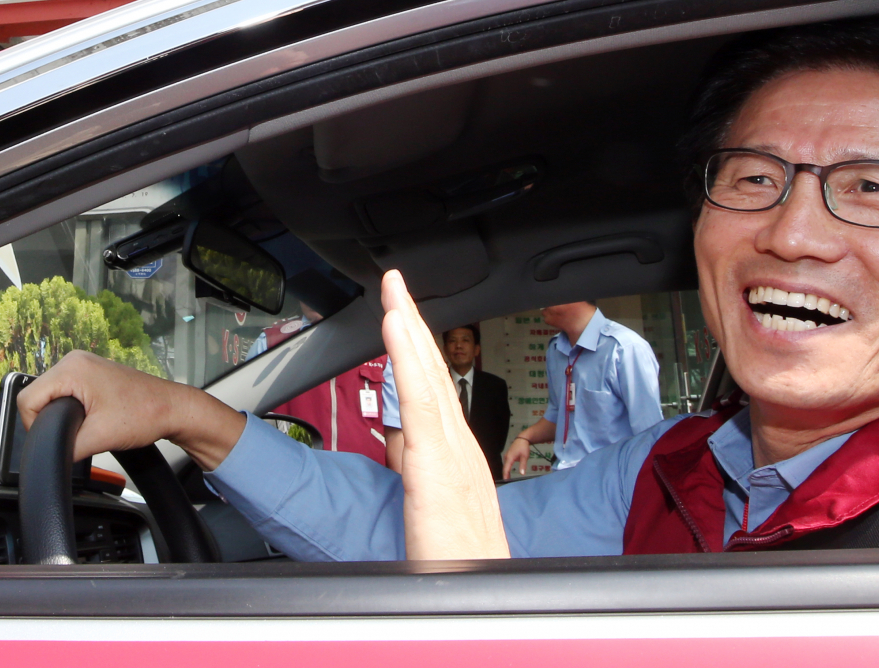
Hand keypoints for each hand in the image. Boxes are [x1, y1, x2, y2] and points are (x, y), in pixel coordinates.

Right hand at [18, 350, 245, 469]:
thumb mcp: (97, 437)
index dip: (34, 426)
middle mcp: (75, 360)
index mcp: (72, 368)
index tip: (55, 438)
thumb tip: (45, 457)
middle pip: (37, 396)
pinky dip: (71, 409)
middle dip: (49, 420)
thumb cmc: (145, 415)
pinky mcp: (92, 373)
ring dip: (61, 415)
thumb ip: (63, 447)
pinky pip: (65, 392)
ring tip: (86, 425)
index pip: (27, 400)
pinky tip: (89, 418)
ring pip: (50, 396)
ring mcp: (84, 365)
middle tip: (75, 433)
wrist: (174, 409)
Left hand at [381, 269, 509, 559]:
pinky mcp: (437, 465)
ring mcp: (451, 452)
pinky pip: (419, 402)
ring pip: (427, 376)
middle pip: (432, 370)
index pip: (432, 387)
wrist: (484, 597)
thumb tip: (401, 444)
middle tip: (396, 281)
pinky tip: (396, 325)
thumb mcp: (437, 508)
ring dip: (409, 326)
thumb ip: (421, 470)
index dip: (417, 346)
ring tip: (394, 290)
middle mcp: (458, 444)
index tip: (402, 312)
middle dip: (413, 320)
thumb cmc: (464, 564)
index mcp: (457, 453)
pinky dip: (407, 359)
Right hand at [502, 437, 530, 479]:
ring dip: (506, 471)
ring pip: (505, 466)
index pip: (506, 469)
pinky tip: (509, 472)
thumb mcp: (525, 456)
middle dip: (505, 474)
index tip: (505, 481)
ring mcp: (507, 456)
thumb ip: (523, 465)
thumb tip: (522, 474)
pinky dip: (507, 468)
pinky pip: (507, 463)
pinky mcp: (508, 455)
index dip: (505, 475)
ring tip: (507, 479)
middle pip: (505, 468)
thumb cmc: (523, 447)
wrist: (522, 439)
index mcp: (510, 458)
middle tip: (507, 482)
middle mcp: (506, 457)